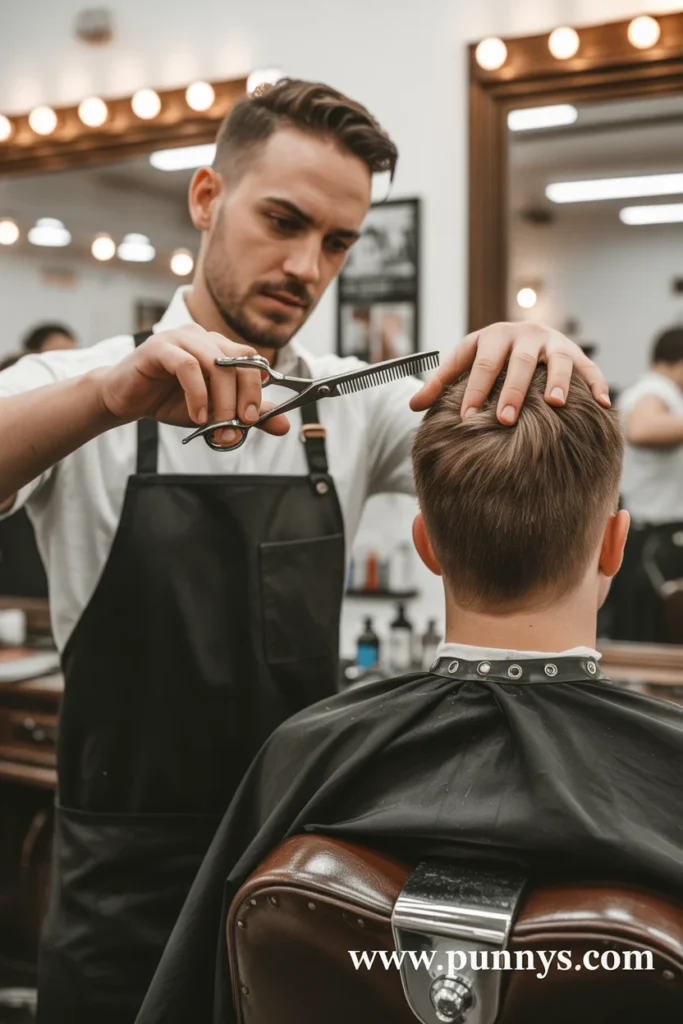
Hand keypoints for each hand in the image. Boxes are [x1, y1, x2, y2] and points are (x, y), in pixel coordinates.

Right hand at [96, 324, 289, 443]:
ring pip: (215, 364)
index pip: (252, 361)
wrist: (125, 400)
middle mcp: (203, 337)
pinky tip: (196, 416)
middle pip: (239, 362)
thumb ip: (248, 417)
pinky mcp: (158, 347)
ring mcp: (180, 338)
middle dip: (244, 397)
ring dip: (221, 400)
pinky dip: (197, 394)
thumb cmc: (169, 402)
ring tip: (217, 426)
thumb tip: (284, 426)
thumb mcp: (215, 413)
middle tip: (240, 425)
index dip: (258, 390)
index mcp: (220, 348)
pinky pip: (187, 366)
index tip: (255, 420)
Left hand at [410, 322, 610, 423]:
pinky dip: (597, 385)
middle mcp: (525, 336)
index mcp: (493, 337)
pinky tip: (604, 405)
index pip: (481, 364)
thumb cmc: (490, 357)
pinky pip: (589, 369)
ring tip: (554, 403)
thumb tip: (412, 407)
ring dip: (556, 382)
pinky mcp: (575, 354)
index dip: (473, 390)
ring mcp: (552, 344)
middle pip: (516, 364)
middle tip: (503, 419)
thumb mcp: (465, 362)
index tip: (465, 418)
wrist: (526, 335)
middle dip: (511, 391)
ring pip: (556, 361)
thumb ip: (441, 383)